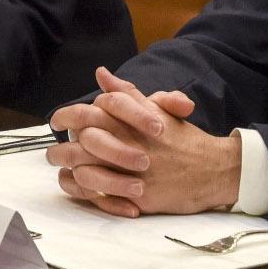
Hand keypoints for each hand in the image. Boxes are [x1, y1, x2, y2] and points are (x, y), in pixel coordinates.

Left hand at [48, 67, 239, 215]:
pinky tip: (77, 184)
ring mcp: (131, 170)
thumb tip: (101, 74)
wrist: (214, 169)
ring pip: (85, 169)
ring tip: (60, 166)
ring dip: (68, 168)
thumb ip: (126, 93)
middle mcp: (128, 143)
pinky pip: (98, 194)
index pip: (88, 112)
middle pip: (80, 142)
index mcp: (130, 120)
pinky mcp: (136, 195)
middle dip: (61, 146)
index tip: (57, 122)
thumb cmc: (182, 138)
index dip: (66, 116)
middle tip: (53, 147)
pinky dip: (83, 190)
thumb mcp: (156, 109)